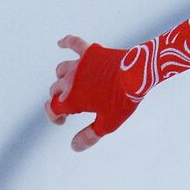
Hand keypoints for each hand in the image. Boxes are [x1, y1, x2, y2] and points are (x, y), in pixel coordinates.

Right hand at [46, 35, 138, 151]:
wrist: (138, 73)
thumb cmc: (123, 100)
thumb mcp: (108, 123)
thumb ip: (89, 136)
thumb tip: (74, 147)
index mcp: (71, 98)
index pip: (52, 108)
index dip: (54, 117)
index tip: (62, 121)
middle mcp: (70, 80)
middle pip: (55, 90)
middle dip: (59, 100)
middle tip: (72, 108)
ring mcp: (79, 64)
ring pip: (61, 70)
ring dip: (62, 78)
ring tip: (70, 85)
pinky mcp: (91, 52)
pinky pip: (74, 43)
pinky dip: (66, 42)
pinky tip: (61, 43)